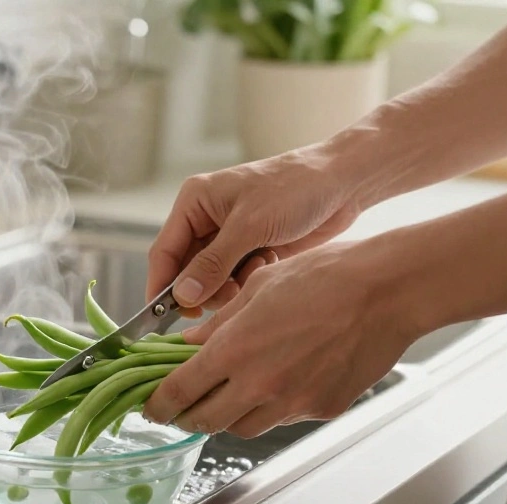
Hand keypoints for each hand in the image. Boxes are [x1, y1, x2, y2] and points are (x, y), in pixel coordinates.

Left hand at [142, 242, 422, 437]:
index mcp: (235, 349)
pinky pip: (282, 418)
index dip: (158, 405)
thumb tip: (190, 343)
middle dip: (186, 418)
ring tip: (227, 395)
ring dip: (228, 416)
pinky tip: (275, 383)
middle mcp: (260, 383)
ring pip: (243, 426)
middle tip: (180, 409)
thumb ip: (219, 323)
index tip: (151, 407)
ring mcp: (293, 401)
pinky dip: (270, 408)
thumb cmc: (325, 277)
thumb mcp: (258, 287)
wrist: (387, 291)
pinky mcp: (322, 408)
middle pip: (206, 421)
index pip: (180, 392)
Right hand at [147, 147, 361, 314]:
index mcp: (194, 203)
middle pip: (185, 272)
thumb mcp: (250, 225)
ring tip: (257, 269)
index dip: (161, 286)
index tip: (162, 317)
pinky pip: (235, 280)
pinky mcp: (250, 252)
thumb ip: (212, 263)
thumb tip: (182, 296)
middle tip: (229, 295)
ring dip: (230, 286)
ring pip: (210, 281)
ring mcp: (228, 238)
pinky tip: (270, 263)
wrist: (344, 182)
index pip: (164, 252)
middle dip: (204, 289)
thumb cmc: (295, 188)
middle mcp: (206, 221)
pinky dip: (248, 281)